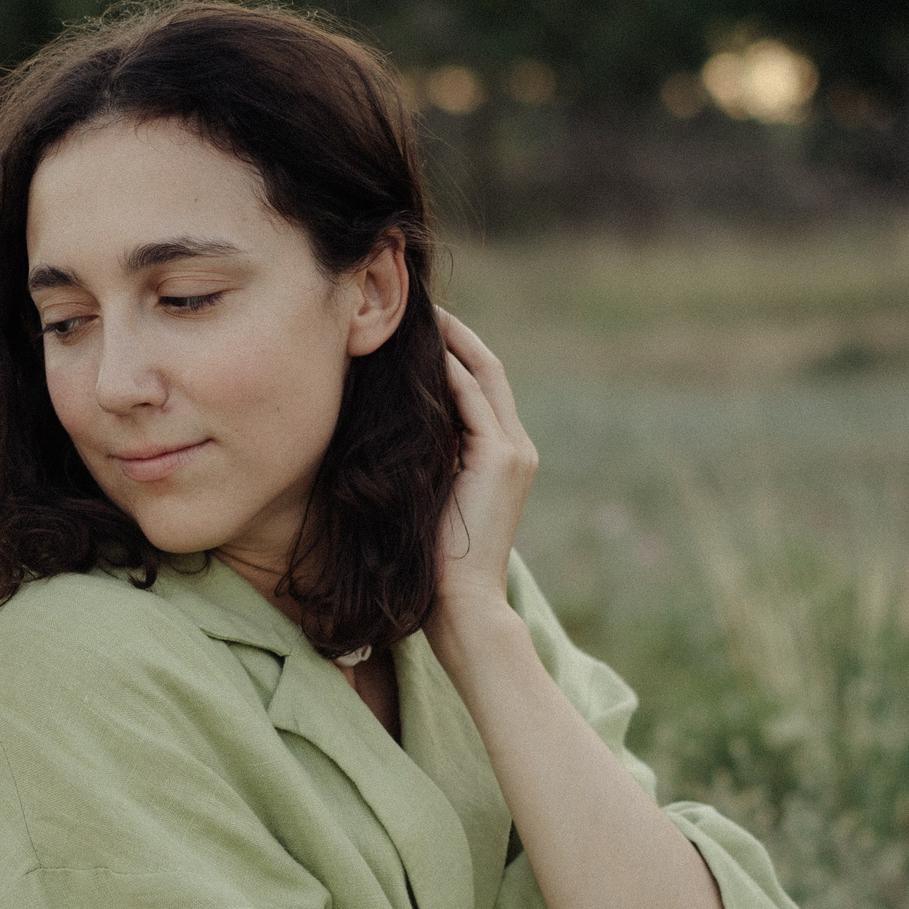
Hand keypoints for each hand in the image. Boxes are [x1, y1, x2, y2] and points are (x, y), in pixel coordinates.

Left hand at [431, 311, 537, 626]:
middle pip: (488, 370)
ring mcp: (512, 451)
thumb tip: (394, 431)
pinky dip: (447, 370)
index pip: (481, 388)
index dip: (455, 354)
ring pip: (483, 375)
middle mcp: (515, 447)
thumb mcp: (431, 498)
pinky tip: (420, 350)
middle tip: (420, 305)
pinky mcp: (499, 459)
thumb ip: (429, 461)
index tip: (420, 330)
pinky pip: (471, 400)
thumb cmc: (434, 563)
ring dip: (451, 341)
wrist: (462, 604)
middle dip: (455, 334)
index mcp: (502, 457)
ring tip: (418, 315)